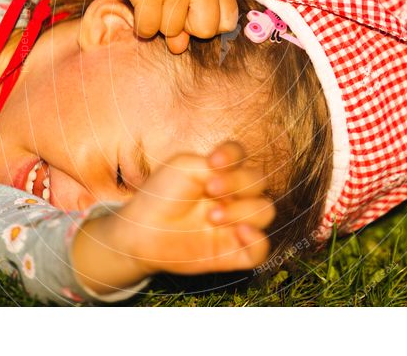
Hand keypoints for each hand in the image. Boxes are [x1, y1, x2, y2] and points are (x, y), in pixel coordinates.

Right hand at [85, 0, 237, 53]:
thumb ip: (190, 16)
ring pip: (171, 32)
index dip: (205, 23)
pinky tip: (140, 3)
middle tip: (170, 5)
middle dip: (185, 27)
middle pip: (204, 32)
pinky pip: (148, 29)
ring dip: (158, 22)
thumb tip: (178, 47)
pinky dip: (141, 24)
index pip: (226, 23)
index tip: (191, 10)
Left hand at [112, 141, 274, 276]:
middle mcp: (233, 195)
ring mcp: (236, 222)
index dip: (234, 155)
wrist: (142, 232)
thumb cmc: (161, 195)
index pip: (242, 155)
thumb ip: (213, 165)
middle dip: (238, 183)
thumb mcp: (182, 167)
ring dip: (244, 210)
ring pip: (265, 212)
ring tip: (212, 216)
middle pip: (259, 182)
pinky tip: (240, 232)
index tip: (213, 161)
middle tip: (210, 189)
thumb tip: (235, 174)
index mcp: (221, 171)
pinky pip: (261, 249)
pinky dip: (258, 240)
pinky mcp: (233, 251)